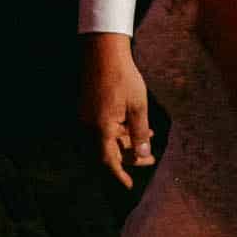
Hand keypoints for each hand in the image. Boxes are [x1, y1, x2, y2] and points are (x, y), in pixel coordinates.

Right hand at [80, 33, 152, 187]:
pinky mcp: (88, 109)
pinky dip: (119, 132)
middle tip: (150, 158)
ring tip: (149, 141)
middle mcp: (89, 125)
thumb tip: (143, 155)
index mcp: (100, 127)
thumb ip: (140, 133)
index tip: (129, 185)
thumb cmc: (123, 76)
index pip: (107, 160)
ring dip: (126, 143)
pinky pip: (103, 128)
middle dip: (129, 157)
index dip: (118, 174)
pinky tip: (137, 127)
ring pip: (107, 139)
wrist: (103, 50)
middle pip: (108, 151)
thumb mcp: (138, 106)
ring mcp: (87, 117)